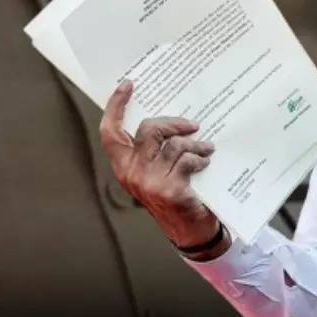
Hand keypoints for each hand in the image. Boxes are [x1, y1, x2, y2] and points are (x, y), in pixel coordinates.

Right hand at [99, 79, 229, 257]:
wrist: (189, 231)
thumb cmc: (173, 195)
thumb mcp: (155, 172)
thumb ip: (153, 149)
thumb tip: (168, 118)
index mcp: (123, 166)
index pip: (110, 132)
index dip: (115, 106)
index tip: (127, 85)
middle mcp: (132, 173)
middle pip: (149, 129)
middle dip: (174, 122)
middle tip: (192, 125)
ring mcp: (150, 182)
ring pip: (174, 144)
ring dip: (195, 144)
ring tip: (206, 148)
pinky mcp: (171, 189)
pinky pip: (188, 160)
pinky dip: (201, 159)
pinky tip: (206, 162)